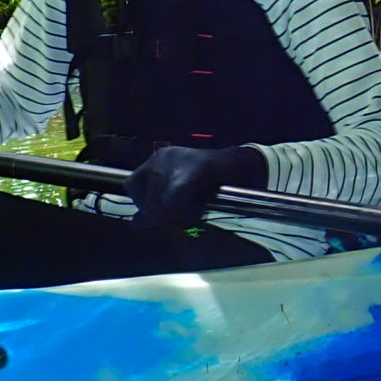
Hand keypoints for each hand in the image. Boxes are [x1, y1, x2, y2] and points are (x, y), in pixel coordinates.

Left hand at [125, 144, 266, 231]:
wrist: (247, 167)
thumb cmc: (215, 184)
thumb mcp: (180, 195)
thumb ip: (159, 207)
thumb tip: (137, 223)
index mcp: (157, 160)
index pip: (132, 186)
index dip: (145, 206)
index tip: (165, 214)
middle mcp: (162, 157)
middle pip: (145, 199)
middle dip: (162, 216)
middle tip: (185, 216)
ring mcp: (177, 160)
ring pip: (160, 202)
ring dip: (176, 215)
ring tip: (195, 211)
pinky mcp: (195, 167)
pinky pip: (178, 197)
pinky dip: (188, 210)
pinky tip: (200, 210)